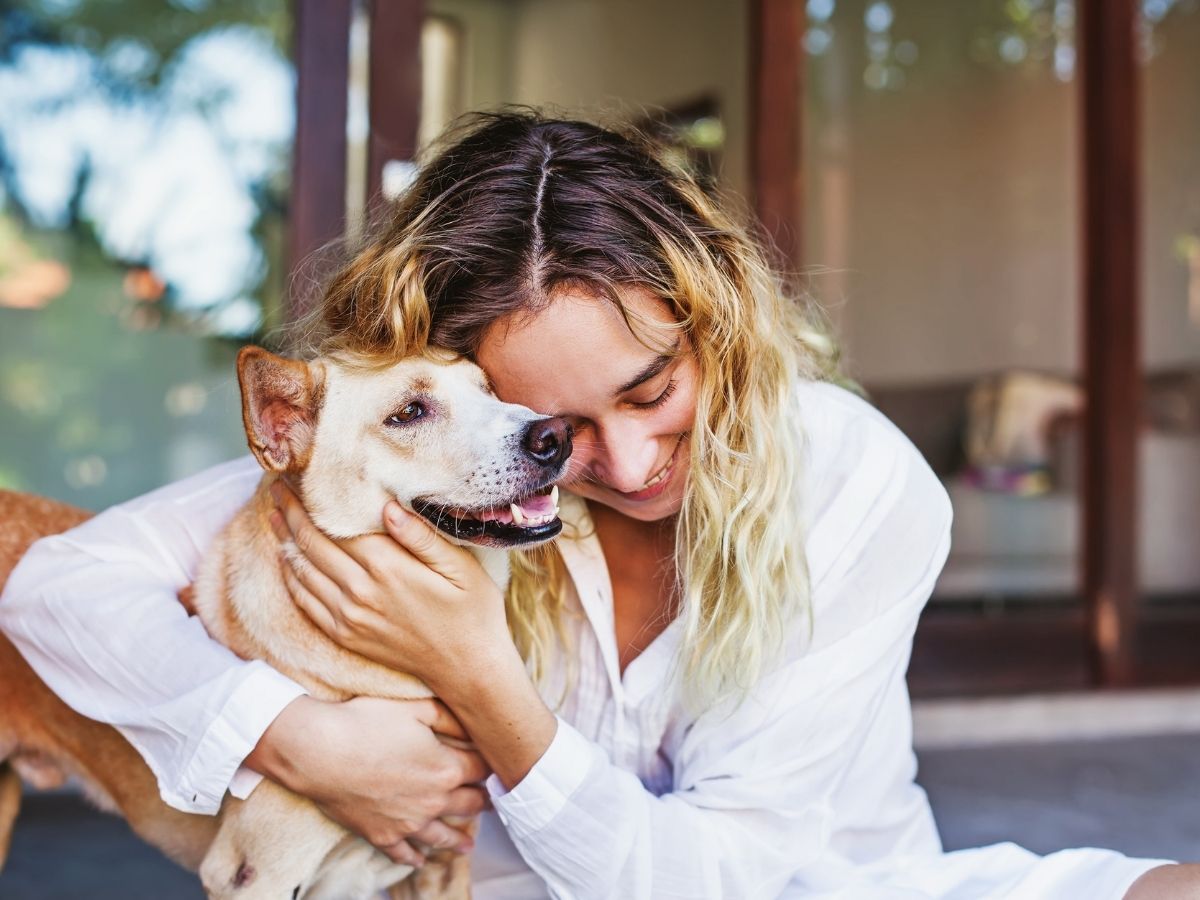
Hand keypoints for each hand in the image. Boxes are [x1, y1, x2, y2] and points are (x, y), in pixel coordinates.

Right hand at [245, 695, 489, 866]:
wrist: (320, 752)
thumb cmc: (367, 723)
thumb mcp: (416, 708)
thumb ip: (449, 717)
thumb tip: (473, 725)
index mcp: (447, 768)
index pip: (481, 769)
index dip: (490, 766)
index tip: (495, 766)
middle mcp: (434, 801)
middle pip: (469, 804)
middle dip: (482, 802)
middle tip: (490, 803)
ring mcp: (408, 823)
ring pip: (442, 835)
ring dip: (458, 839)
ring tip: (468, 845)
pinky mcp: (382, 835)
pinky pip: (404, 853)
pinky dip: (414, 858)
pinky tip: (420, 861)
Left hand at [268, 481, 514, 692]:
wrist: (468, 669)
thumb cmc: (472, 612)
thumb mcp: (461, 568)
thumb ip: (422, 536)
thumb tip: (387, 506)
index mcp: (389, 568)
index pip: (335, 525)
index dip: (311, 501)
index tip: (297, 477)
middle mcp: (360, 592)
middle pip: (312, 544)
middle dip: (290, 513)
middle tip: (276, 487)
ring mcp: (349, 617)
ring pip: (302, 571)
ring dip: (284, 540)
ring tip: (274, 515)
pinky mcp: (346, 636)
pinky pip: (305, 602)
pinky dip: (291, 577)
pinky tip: (287, 560)